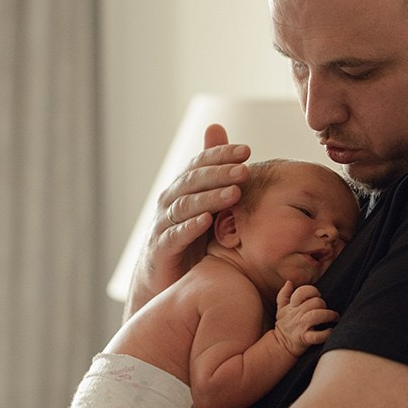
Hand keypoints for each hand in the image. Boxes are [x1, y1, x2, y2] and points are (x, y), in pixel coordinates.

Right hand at [125, 124, 251, 315]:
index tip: (246, 150)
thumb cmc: (192, 238)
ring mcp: (163, 224)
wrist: (165, 279)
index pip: (200, 163)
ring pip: (185, 206)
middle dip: (219, 173)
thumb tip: (216, 128)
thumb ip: (214, 172)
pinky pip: (175, 235)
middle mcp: (170, 201)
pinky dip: (190, 227)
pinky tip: (207, 221)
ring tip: (234, 194)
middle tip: (244, 170)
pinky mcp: (161, 249)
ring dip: (210, 198)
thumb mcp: (207, 204)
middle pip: (193, 181)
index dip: (220, 155)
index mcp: (183, 188)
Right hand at [274, 281, 339, 356]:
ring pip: (316, 316)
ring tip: (334, 317)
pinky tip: (331, 330)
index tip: (317, 296)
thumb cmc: (284, 326)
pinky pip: (317, 336)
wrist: (280, 346)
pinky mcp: (305, 339)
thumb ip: (284, 294)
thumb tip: (289, 282)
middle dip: (323, 304)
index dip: (312, 291)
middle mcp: (296, 315)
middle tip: (326, 309)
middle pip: (314, 303)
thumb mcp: (281, 309)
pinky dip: (326, 333)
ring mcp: (301, 327)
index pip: (302, 291)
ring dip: (328, 315)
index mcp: (292, 306)